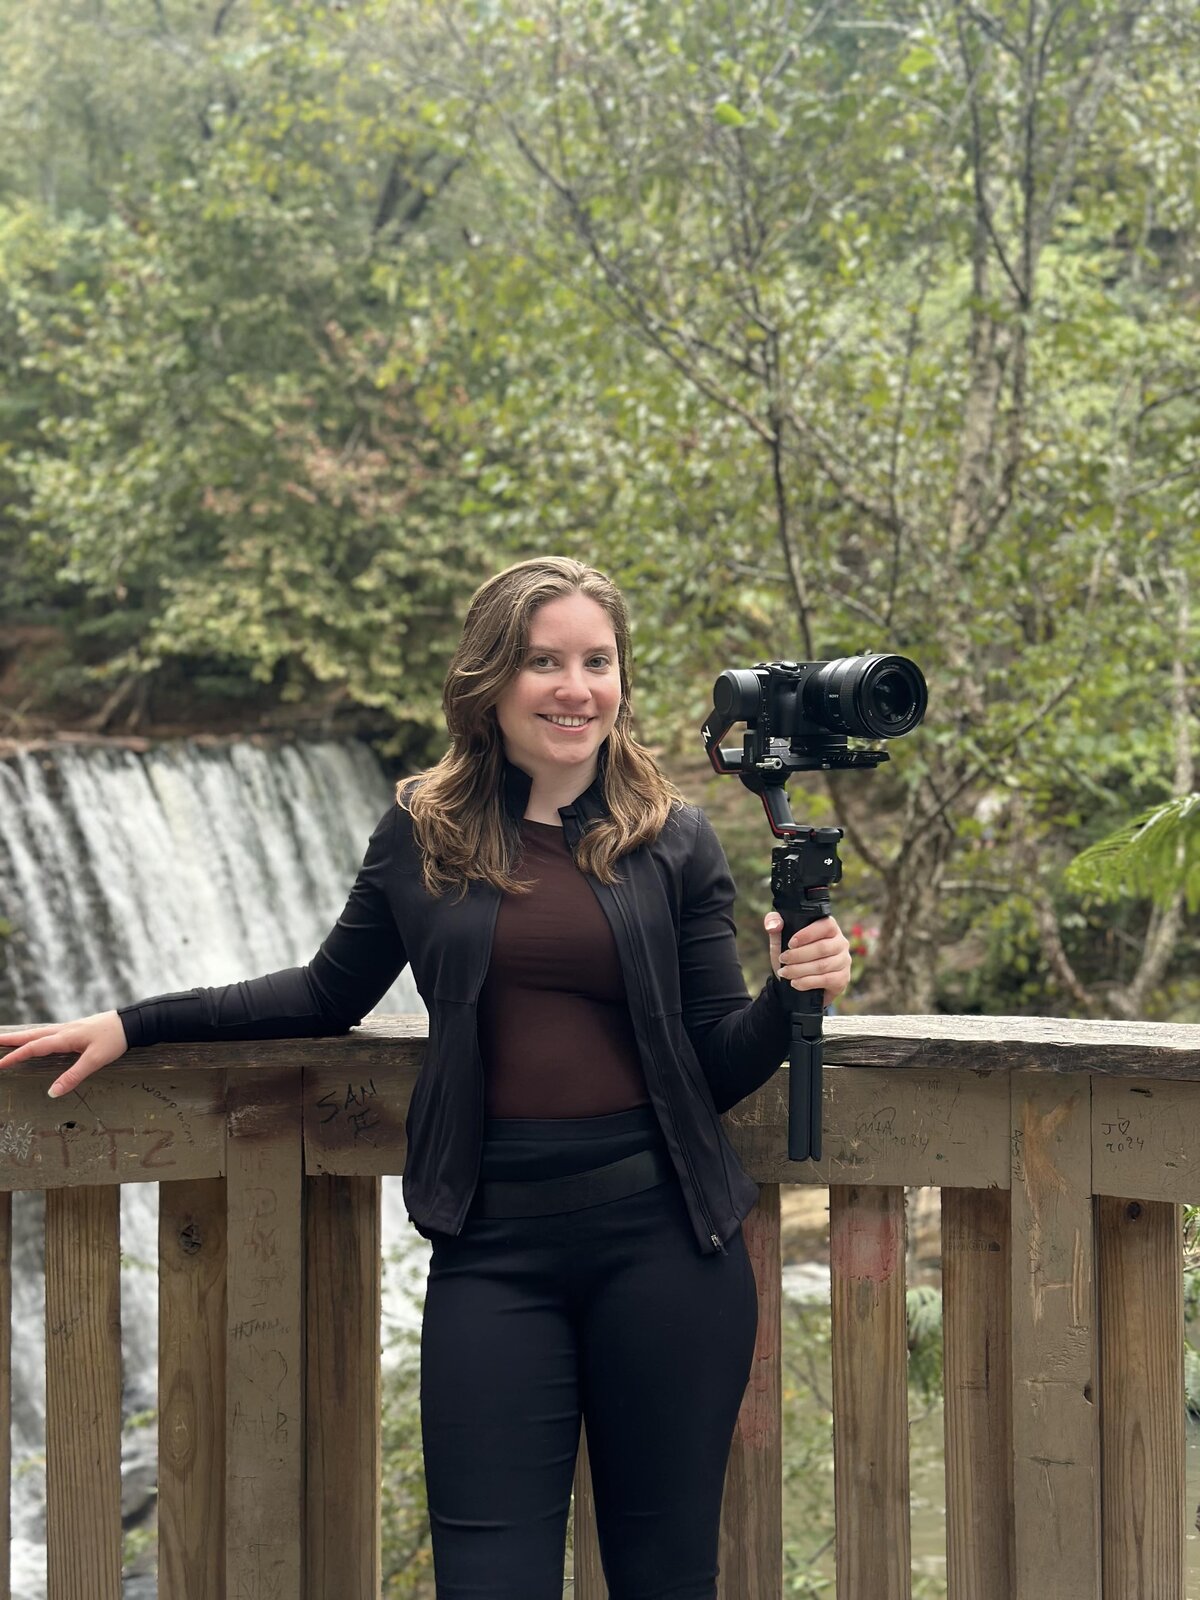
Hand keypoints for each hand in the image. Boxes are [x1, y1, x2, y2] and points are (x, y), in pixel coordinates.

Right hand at [0, 1011, 128, 1097]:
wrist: (131, 1022)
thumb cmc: (115, 1040)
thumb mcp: (95, 1060)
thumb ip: (73, 1076)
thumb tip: (52, 1093)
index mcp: (65, 1038)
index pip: (33, 1048)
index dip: (15, 1056)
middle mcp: (63, 1031)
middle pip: (30, 1035)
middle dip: (10, 1039)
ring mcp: (69, 1028)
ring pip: (38, 1032)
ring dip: (20, 1036)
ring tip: (5, 1038)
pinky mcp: (75, 1029)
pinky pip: (48, 1032)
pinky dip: (35, 1035)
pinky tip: (35, 1037)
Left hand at [764, 914, 851, 999]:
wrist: (796, 981)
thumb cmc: (792, 954)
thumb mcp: (780, 938)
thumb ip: (774, 923)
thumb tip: (774, 924)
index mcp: (830, 927)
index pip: (826, 925)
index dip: (808, 934)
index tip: (790, 943)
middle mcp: (841, 943)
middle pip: (822, 948)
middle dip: (798, 955)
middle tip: (783, 959)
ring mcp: (844, 961)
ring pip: (822, 965)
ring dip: (800, 970)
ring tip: (784, 972)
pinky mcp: (842, 979)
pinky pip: (826, 980)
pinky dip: (807, 982)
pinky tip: (795, 983)